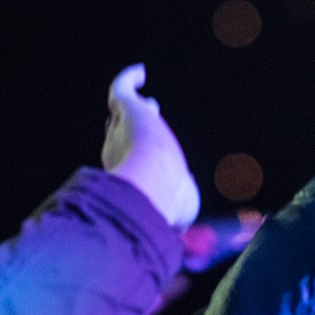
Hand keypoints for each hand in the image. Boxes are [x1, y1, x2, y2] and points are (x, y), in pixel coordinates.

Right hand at [102, 65, 199, 228]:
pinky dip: (128, 78)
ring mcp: (123, 130)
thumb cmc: (164, 206)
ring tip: (146, 102)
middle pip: (122, 134)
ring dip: (134, 104)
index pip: (129, 160)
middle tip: (149, 114)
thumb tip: (193, 243)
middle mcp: (121, 151)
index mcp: (131, 176)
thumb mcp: (179, 216)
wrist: (152, 188)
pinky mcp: (128, 109)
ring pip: (124, 112)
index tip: (147, 152)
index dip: (137, 154)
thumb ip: (184, 224)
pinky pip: (121, 88)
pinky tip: (140, 71)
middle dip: (132, 127)